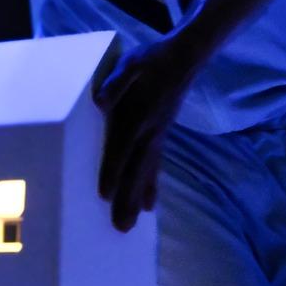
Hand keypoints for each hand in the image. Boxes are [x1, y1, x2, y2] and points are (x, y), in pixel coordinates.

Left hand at [94, 37, 203, 231]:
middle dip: (128, 199)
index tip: (104, 195)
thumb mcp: (131, 62)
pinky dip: (152, 186)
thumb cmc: (152, 59)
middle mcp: (150, 131)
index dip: (112, 171)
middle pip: (136, 170)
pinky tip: (149, 205)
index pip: (123, 148)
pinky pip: (155, 166)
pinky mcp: (160, 137)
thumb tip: (100, 100)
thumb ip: (117, 81)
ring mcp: (158, 136)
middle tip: (121, 227)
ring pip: (147, 172)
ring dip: (139, 199)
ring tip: (131, 224)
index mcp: (139, 115)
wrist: (185, 58)